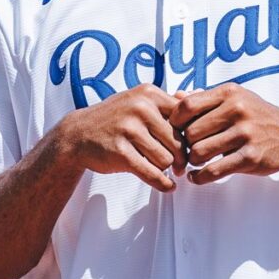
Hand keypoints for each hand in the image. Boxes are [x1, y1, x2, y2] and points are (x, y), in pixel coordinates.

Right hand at [57, 84, 187, 191]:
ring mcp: (128, 129)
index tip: (186, 146)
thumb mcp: (140, 101)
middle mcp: (139, 108)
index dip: (188, 136)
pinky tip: (168, 187)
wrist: (78, 134)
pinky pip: (152, 173)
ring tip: (160, 167)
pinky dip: (163, 184)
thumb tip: (200, 92)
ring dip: (166, 169)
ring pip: (166, 159)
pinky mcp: (120, 152)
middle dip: (180, 158)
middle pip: (178, 142)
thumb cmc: (116, 118)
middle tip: (179, 166)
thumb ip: (169, 100)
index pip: (184, 118)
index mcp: (148, 93)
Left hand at [169, 83, 278, 184]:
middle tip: (185, 150)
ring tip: (195, 160)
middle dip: (184, 144)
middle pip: (191, 131)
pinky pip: (213, 171)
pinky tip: (196, 176)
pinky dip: (199, 177)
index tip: (175, 129)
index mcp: (229, 94)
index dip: (175, 120)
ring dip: (192, 160)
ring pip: (199, 152)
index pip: (188, 106)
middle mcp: (237, 111)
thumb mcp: (235, 98)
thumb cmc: (256, 115)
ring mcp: (245, 134)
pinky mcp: (250, 158)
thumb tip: (176, 96)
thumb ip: (205, 97)